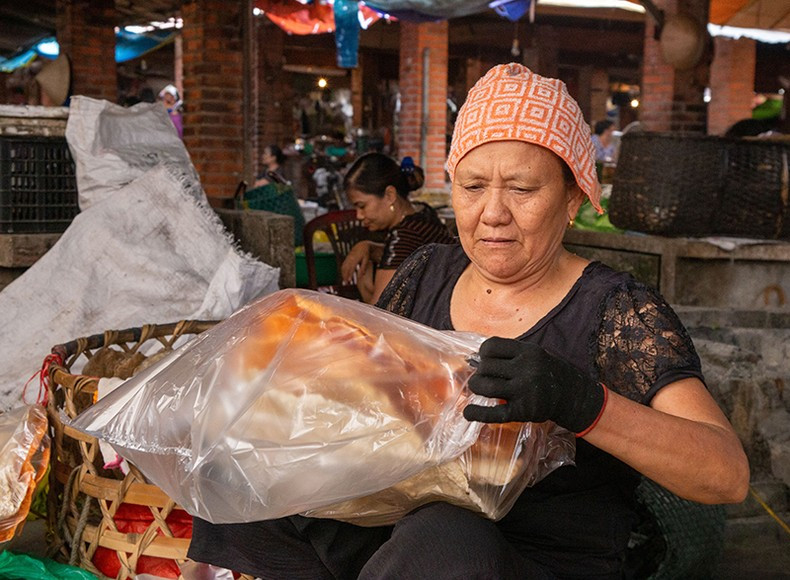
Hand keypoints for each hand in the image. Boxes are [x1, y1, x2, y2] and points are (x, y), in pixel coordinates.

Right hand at [341, 241, 370, 283]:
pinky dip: (342, 271)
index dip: (349, 274)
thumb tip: (360, 276)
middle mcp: (350, 258)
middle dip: (345, 276)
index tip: (349, 280)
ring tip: (344, 281)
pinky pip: (343, 265)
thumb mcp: (366, 260)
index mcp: (355, 258)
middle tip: (346, 283)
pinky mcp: (346, 258)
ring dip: (343, 274)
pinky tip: (344, 276)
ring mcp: (347, 258)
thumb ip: (363, 268)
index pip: (351, 268)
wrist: (361, 245)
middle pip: (346, 268)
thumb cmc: (365, 254)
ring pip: (343, 267)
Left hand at [464, 337, 605, 434]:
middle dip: (480, 372)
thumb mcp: (532, 354)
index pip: (491, 346)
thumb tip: (474, 359)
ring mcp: (525, 390)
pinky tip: (468, 413)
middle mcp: (527, 369)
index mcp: (527, 351)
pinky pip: (495, 413)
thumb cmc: (544, 372)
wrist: (572, 395)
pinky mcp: (524, 411)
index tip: (486, 360)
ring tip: (480, 389)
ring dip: (477, 387)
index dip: (483, 353)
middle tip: (485, 377)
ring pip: (486, 387)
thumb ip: (509, 355)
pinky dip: (477, 413)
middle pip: (486, 366)